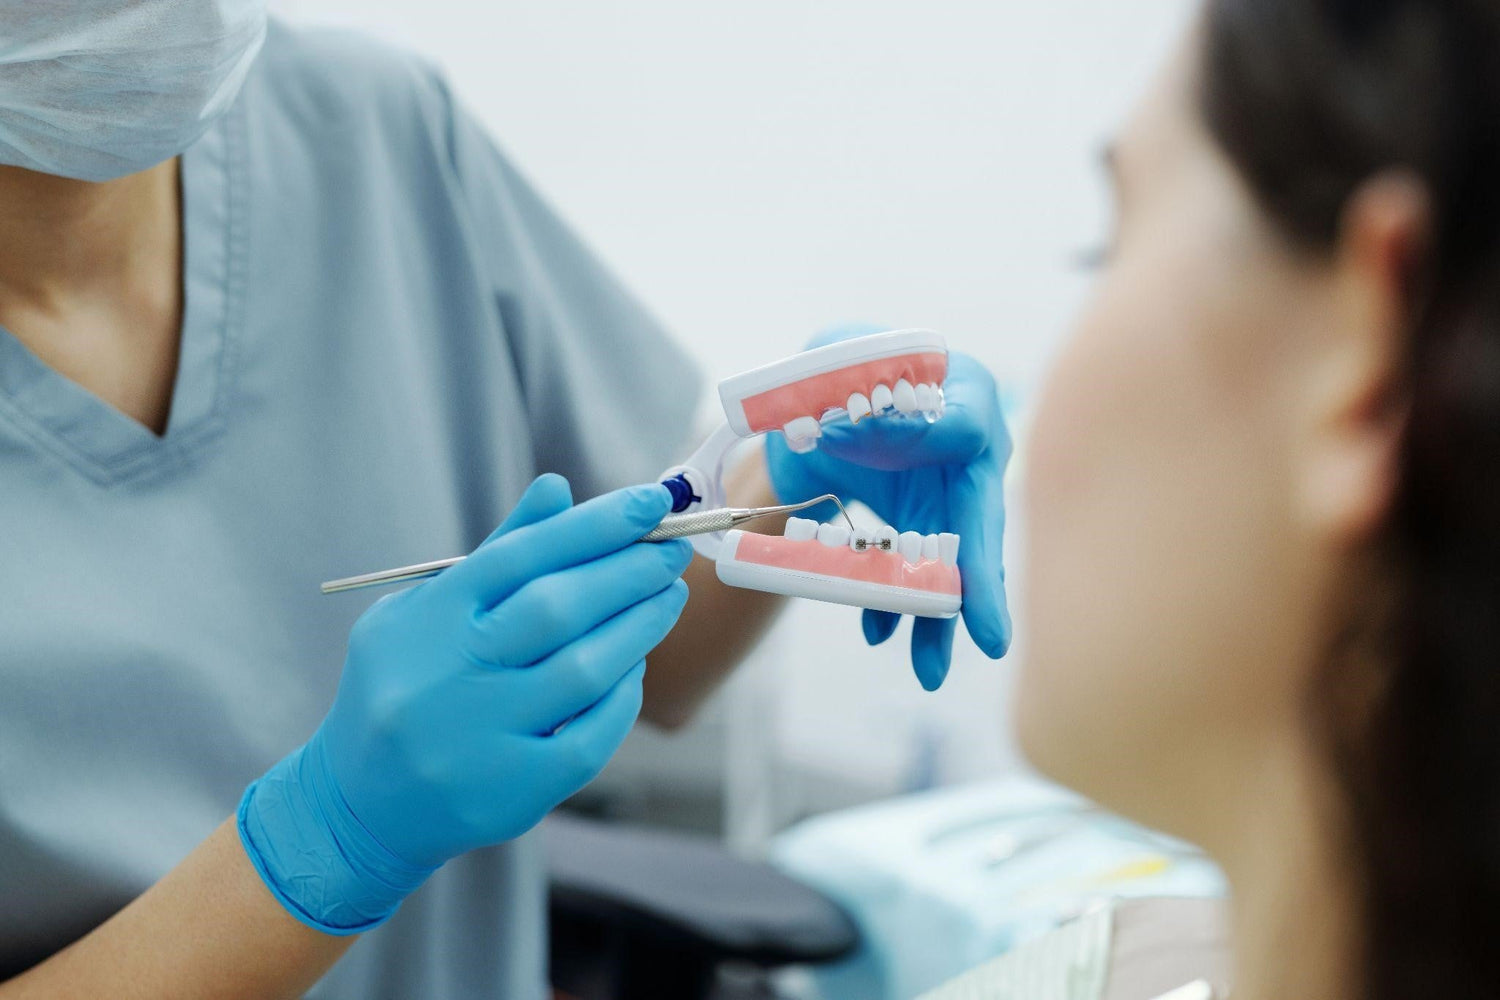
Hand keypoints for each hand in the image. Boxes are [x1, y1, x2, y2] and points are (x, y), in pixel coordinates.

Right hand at [238, 475, 691, 932]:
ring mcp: (479, 737)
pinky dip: (622, 696)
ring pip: (583, 670)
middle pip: (557, 608)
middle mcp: (449, 675)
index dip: (594, 525)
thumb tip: (559, 489)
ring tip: (668, 597)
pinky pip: (589, 737)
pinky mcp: (510, 791)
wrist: (362, 803)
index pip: (522, 556)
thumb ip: (497, 553)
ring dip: (639, 627)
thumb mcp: (426, 610)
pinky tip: (636, 666)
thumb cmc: (407, 685)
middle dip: (628, 571)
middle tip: (673, 548)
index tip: (652, 501)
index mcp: (427, 619)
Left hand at [765, 328, 1011, 690]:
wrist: (820, 399)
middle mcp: (971, 454)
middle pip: (979, 522)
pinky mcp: (916, 528)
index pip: (964, 425)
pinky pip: (911, 575)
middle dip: (979, 585)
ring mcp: (946, 497)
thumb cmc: (841, 364)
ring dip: (935, 619)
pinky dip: (890, 606)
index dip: (926, 446)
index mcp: (965, 394)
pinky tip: (876, 631)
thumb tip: (848, 428)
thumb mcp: (837, 355)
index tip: (872, 447)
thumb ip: (843, 376)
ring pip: (949, 566)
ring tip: (929, 673)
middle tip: (991, 641)